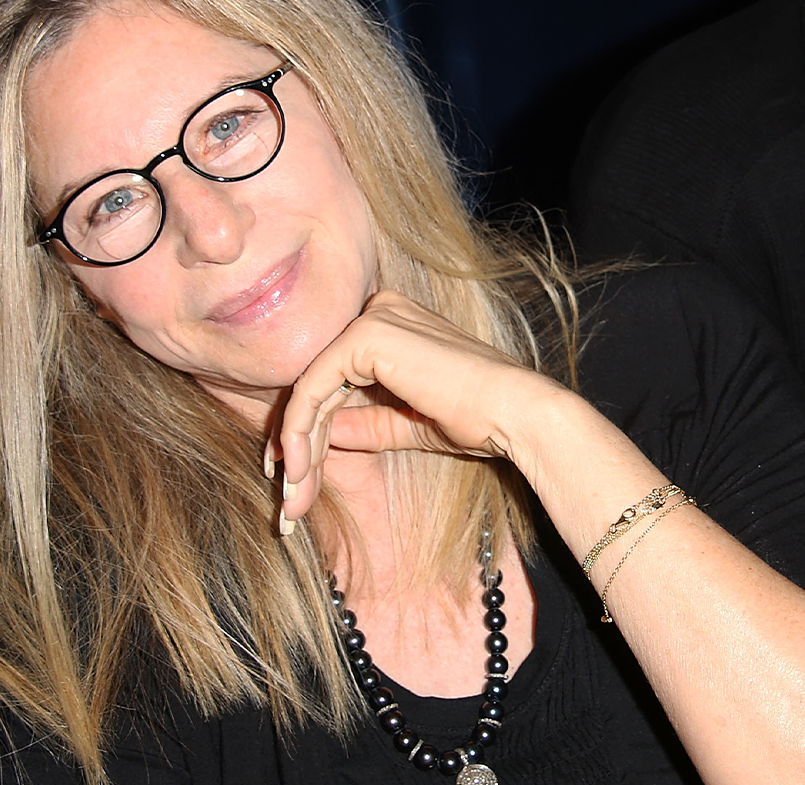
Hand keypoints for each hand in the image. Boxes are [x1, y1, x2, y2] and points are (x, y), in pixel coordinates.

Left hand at [271, 290, 566, 527]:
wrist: (514, 413)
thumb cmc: (477, 418)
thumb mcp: (407, 424)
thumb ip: (367, 422)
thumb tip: (326, 435)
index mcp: (394, 322)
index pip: (336, 376)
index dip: (311, 427)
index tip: (297, 471)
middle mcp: (379, 310)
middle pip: (320, 382)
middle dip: (300, 443)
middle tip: (290, 494)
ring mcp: (371, 319)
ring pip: (311, 389)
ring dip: (298, 447)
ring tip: (295, 494)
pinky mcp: (365, 337)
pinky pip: (313, 388)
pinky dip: (302, 432)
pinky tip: (302, 468)